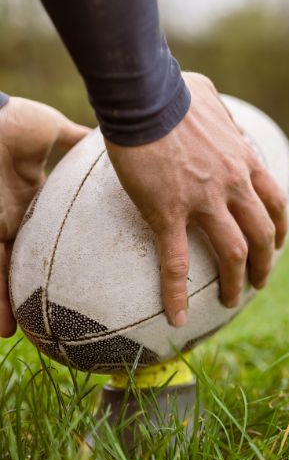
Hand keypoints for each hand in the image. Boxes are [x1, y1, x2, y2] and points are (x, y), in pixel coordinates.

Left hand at [0, 98, 90, 336]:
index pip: (46, 230)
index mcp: (29, 197)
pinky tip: (4, 328)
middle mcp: (9, 218)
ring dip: (8, 308)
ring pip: (2, 278)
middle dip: (27, 288)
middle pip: (21, 262)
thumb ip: (76, 140)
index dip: (58, 250)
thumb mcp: (53, 132)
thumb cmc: (16, 121)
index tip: (76, 268)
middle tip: (43, 316)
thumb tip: (107, 139)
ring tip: (24, 338)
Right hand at [105, 73, 288, 327]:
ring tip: (230, 301)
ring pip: (232, 253)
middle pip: (261, 234)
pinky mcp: (168, 212)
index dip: (279, 226)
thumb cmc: (173, 90)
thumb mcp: (211, 98)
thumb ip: (222, 116)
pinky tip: (176, 318)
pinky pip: (175, 262)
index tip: (277, 243)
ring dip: (235, 282)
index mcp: (243, 160)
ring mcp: (204, 201)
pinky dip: (176, 293)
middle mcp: (233, 185)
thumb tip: (223, 117)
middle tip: (260, 282)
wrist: (145, 96)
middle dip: (265, 262)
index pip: (273, 201)